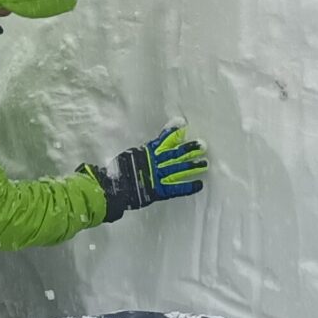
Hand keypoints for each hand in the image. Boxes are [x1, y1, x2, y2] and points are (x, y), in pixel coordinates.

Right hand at [86, 126, 208, 221]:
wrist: (112, 189)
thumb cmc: (116, 173)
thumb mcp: (127, 157)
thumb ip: (139, 153)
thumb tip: (142, 147)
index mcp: (146, 153)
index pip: (163, 140)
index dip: (173, 133)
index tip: (183, 126)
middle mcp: (155, 163)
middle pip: (176, 153)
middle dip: (189, 149)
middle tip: (202, 145)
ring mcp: (158, 176)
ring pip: (180, 169)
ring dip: (193, 166)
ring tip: (205, 163)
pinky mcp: (160, 191)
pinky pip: (177, 188)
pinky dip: (189, 187)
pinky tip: (199, 185)